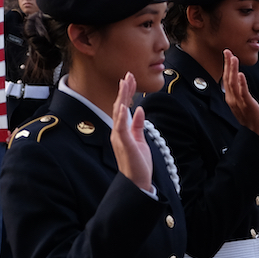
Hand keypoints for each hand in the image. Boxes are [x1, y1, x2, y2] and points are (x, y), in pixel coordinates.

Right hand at [110, 73, 153, 192]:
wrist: (137, 183)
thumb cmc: (138, 164)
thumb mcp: (140, 140)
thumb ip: (138, 126)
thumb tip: (140, 110)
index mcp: (122, 130)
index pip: (124, 107)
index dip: (127, 93)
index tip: (130, 79)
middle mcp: (118, 132)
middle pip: (120, 106)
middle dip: (124, 90)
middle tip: (128, 74)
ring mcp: (119, 138)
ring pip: (119, 113)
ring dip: (122, 97)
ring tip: (125, 83)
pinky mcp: (124, 144)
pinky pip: (121, 127)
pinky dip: (122, 116)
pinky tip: (124, 105)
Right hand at [223, 50, 258, 139]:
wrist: (257, 133)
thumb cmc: (251, 119)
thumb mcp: (242, 103)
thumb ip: (239, 92)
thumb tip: (238, 80)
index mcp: (231, 98)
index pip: (227, 79)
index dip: (226, 66)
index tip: (227, 54)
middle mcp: (232, 99)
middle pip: (227, 78)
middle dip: (227, 64)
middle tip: (227, 51)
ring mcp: (239, 102)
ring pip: (233, 83)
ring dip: (233, 69)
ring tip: (233, 58)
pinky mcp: (247, 105)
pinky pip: (243, 93)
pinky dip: (241, 83)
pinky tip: (241, 74)